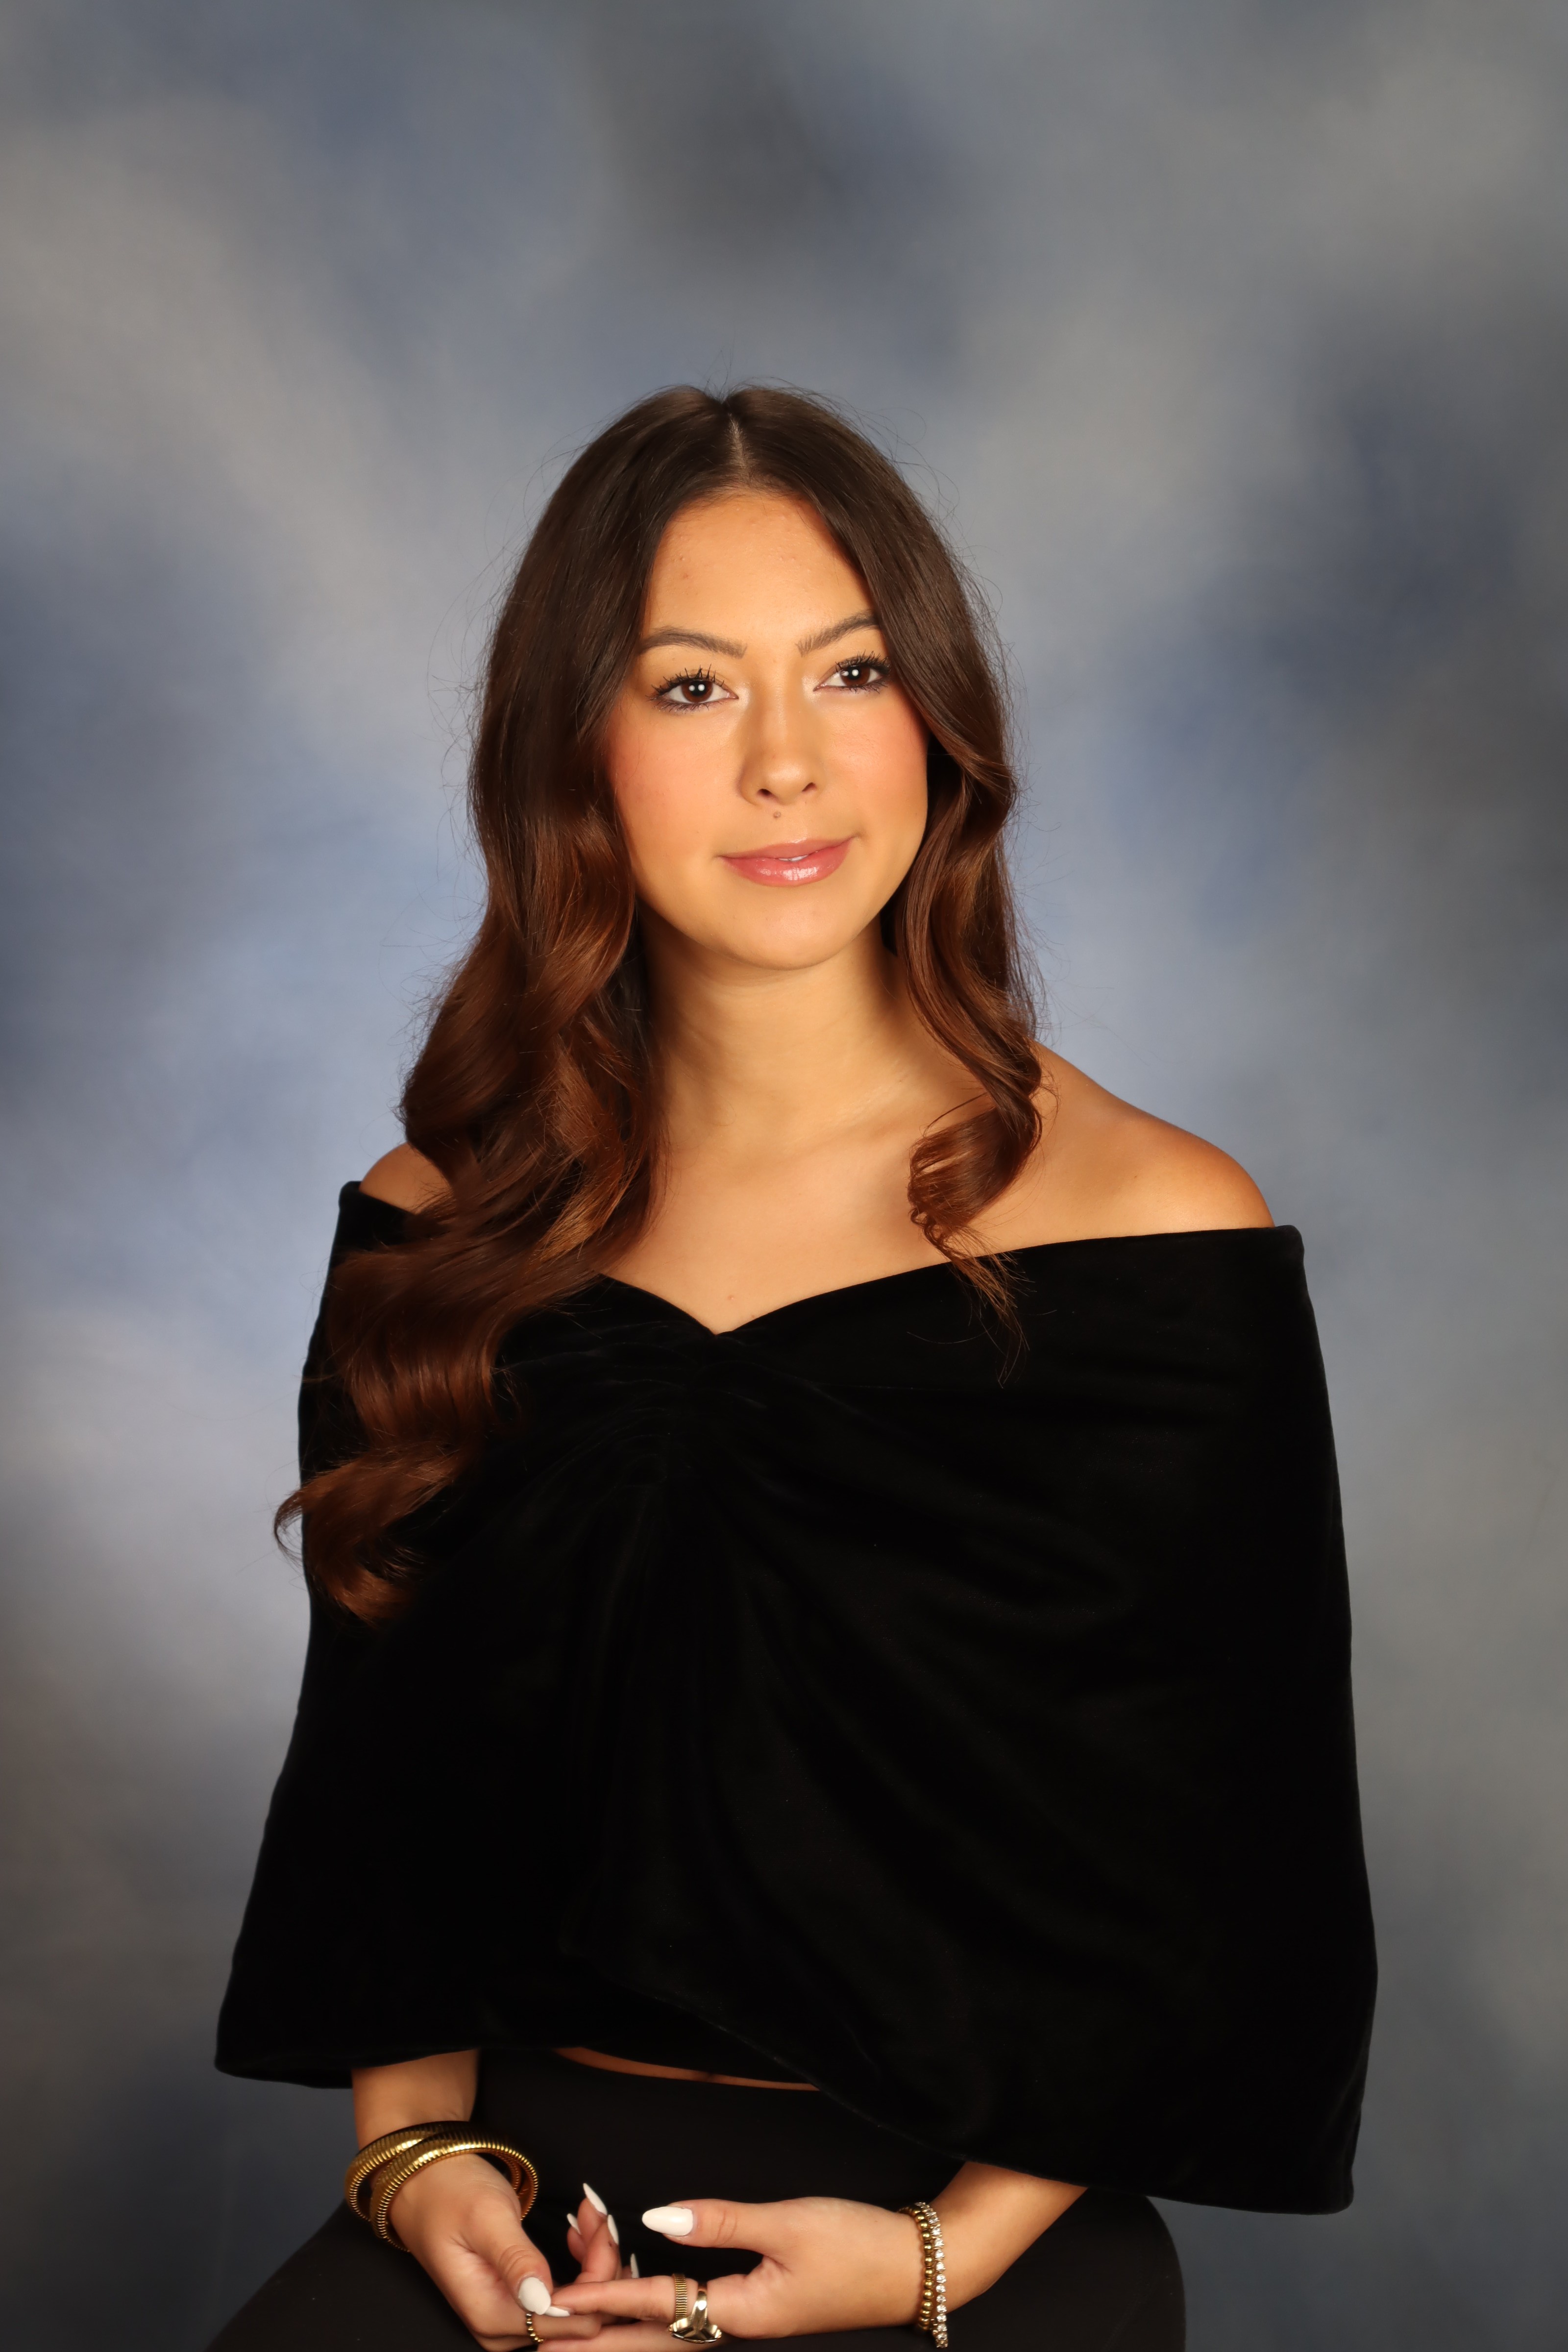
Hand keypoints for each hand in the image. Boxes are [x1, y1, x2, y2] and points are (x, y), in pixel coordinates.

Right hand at [387, 2156, 622, 2350]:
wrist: (425, 2185)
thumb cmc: (450, 2193)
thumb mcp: (486, 2218)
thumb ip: (515, 2259)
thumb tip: (541, 2299)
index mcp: (492, 2316)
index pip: (568, 2320)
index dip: (596, 2277)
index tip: (599, 2225)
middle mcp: (502, 2330)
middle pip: (578, 2317)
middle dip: (599, 2265)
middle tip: (596, 2213)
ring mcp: (510, 2320)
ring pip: (576, 2306)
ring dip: (593, 2260)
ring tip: (589, 2215)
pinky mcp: (518, 2304)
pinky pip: (564, 2297)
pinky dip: (582, 2264)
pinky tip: (580, 2232)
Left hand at [554, 2195, 924, 2342]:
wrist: (913, 2269)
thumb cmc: (857, 2246)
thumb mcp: (789, 2223)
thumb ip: (720, 2220)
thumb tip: (658, 2219)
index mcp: (741, 2312)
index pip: (657, 2306)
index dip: (604, 2301)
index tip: (558, 2305)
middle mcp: (738, 2326)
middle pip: (655, 2340)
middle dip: (599, 2339)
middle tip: (548, 2338)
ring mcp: (750, 2322)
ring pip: (672, 2331)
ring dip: (625, 2326)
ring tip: (578, 2322)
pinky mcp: (761, 2309)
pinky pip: (694, 2317)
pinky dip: (659, 2310)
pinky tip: (642, 2303)